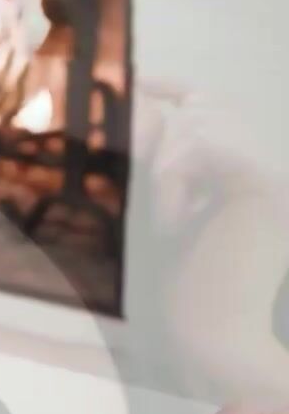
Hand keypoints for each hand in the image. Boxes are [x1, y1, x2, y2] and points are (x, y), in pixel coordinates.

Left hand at [131, 82, 288, 400]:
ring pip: (203, 121)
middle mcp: (278, 165)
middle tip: (167, 203)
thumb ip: (166, 154)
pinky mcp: (270, 186)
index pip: (219, 107)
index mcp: (258, 169)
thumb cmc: (185, 278)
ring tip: (176, 218)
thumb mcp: (170, 201)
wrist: (208, 329)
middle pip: (209, 106)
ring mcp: (280, 174)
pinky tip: (180, 217)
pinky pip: (207, 143)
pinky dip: (178, 175)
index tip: (139, 84)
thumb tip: (147, 100)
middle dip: (168, 144)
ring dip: (169, 168)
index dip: (177, 87)